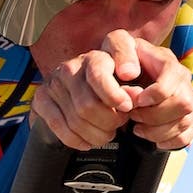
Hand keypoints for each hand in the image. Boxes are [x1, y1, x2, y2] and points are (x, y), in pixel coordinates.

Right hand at [31, 29, 192, 150]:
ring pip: (78, 115)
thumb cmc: (121, 89)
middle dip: (110, 120)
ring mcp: (56, 80)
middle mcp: (76, 62)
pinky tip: (88, 141)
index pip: (110, 60)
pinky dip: (78, 140)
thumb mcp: (143, 82)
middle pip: (92, 100)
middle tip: (119, 125)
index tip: (128, 106)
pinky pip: (60, 126)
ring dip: (97, 133)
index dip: (118, 87)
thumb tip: (138, 100)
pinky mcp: (41, 100)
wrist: (75, 97)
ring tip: (106, 133)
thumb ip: (150, 85)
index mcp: (104, 51)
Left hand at [105, 29, 192, 149]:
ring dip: (158, 130)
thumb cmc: (120, 62)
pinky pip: (188, 136)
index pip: (174, 77)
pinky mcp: (191, 118)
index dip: (156, 93)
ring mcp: (190, 99)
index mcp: (167, 60)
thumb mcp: (115, 46)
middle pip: (183, 103)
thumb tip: (129, 73)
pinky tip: (153, 139)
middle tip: (133, 117)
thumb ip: (121, 52)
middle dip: (154, 116)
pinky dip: (169, 141)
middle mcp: (184, 79)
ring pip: (186, 121)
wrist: (125, 77)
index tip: (136, 102)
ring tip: (137, 128)